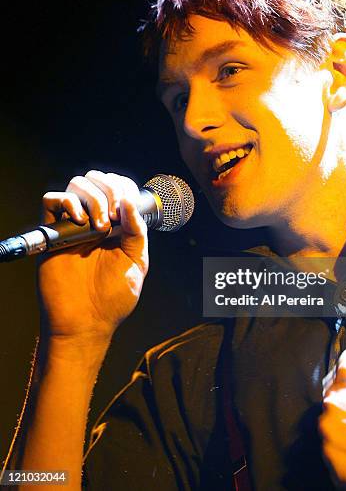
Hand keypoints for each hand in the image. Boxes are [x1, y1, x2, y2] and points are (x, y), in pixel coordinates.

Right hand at [38, 170, 148, 344]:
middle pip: (97, 180)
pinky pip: (51, 200)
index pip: (118, 187)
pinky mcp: (53, 233)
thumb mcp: (136, 262)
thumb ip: (137, 231)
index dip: (123, 188)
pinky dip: (65, 202)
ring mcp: (74, 225)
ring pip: (77, 185)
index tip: (127, 208)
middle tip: (114, 218)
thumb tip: (129, 202)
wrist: (86, 322)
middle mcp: (95, 220)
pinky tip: (80, 221)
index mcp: (118, 225)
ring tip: (99, 226)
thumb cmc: (112, 298)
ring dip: (92, 198)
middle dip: (110, 190)